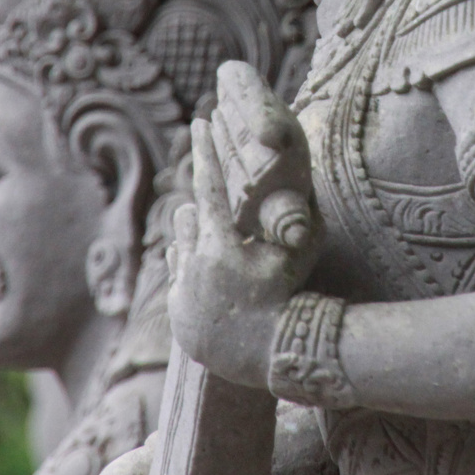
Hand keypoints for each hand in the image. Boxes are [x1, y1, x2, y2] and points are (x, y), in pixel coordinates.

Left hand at [167, 67, 319, 387]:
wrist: (272, 353)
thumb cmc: (292, 296)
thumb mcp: (296, 253)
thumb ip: (289, 219)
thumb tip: (294, 184)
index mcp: (222, 246)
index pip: (211, 185)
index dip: (206, 150)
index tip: (201, 121)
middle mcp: (195, 266)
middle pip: (188, 216)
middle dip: (202, 210)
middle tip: (221, 215)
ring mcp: (183, 290)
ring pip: (179, 245)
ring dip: (195, 238)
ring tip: (221, 250)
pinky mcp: (177, 311)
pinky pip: (178, 274)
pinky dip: (191, 267)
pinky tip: (210, 275)